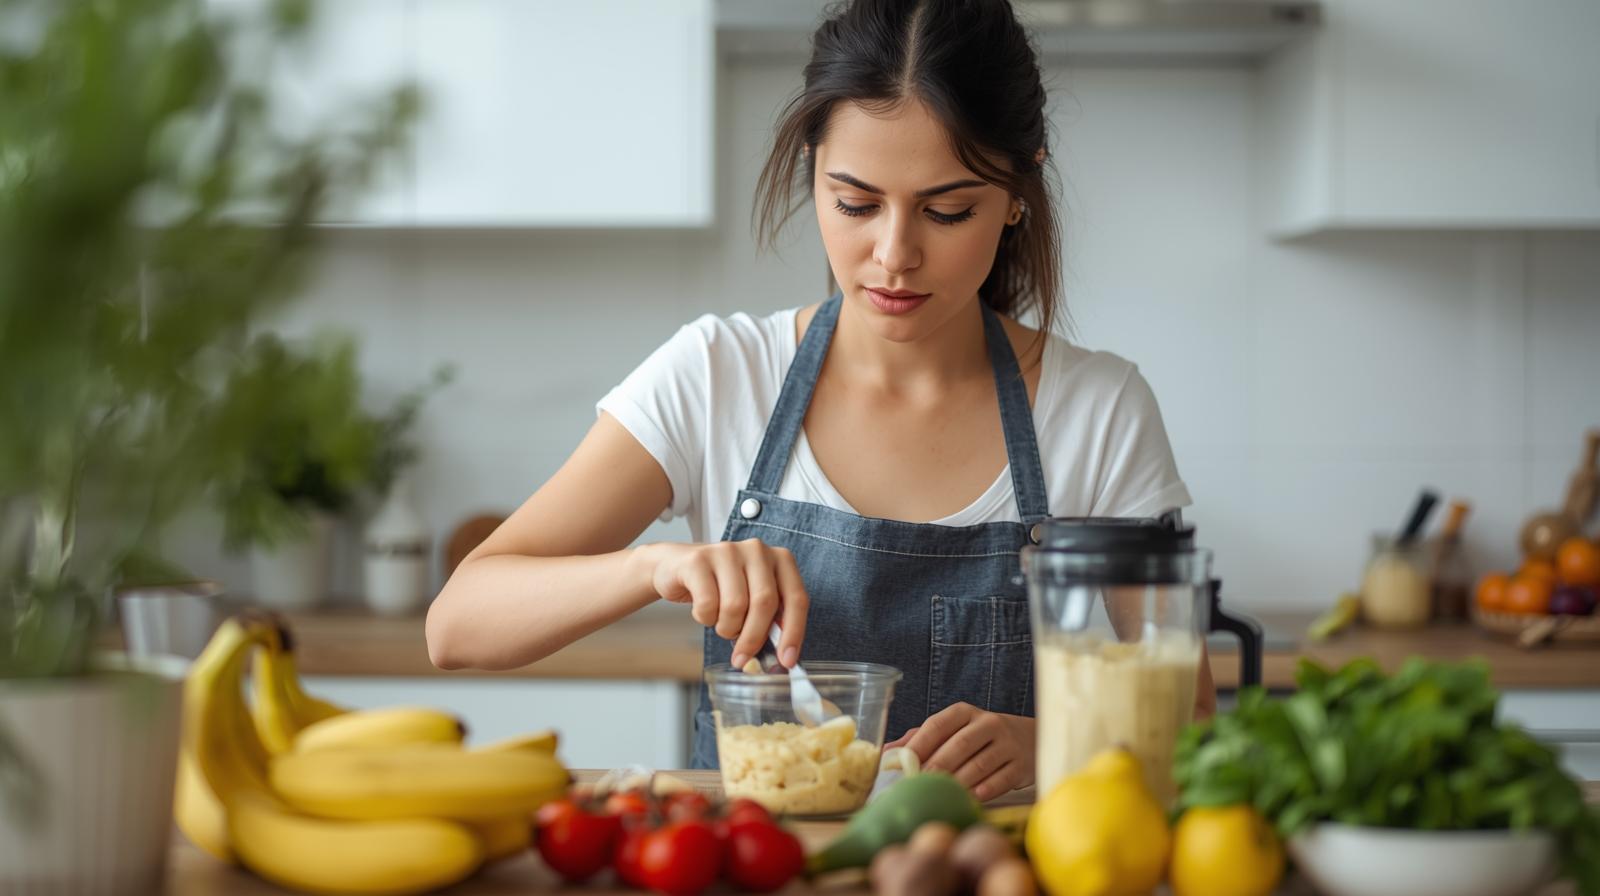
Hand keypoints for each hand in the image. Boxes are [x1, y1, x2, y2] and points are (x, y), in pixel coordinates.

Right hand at [639, 539, 808, 669]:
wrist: (676, 567)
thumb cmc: (721, 588)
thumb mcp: (752, 598)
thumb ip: (771, 619)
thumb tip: (781, 656)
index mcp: (779, 559)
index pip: (796, 598)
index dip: (794, 633)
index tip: (786, 660)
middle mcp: (757, 550)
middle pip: (765, 603)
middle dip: (753, 638)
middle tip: (743, 659)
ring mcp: (727, 551)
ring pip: (735, 606)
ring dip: (726, 627)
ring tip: (720, 622)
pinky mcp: (698, 561)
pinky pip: (707, 604)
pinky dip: (705, 618)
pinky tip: (703, 610)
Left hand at [884, 703, 1033, 801]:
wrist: (1029, 740)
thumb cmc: (979, 738)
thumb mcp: (952, 731)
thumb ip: (920, 739)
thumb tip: (885, 754)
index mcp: (964, 713)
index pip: (937, 724)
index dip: (919, 744)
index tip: (902, 764)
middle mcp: (987, 723)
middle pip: (958, 745)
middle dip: (936, 766)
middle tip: (919, 784)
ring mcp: (1007, 744)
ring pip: (979, 764)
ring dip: (958, 781)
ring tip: (941, 795)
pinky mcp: (1021, 765)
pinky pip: (1001, 779)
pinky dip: (984, 790)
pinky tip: (970, 798)